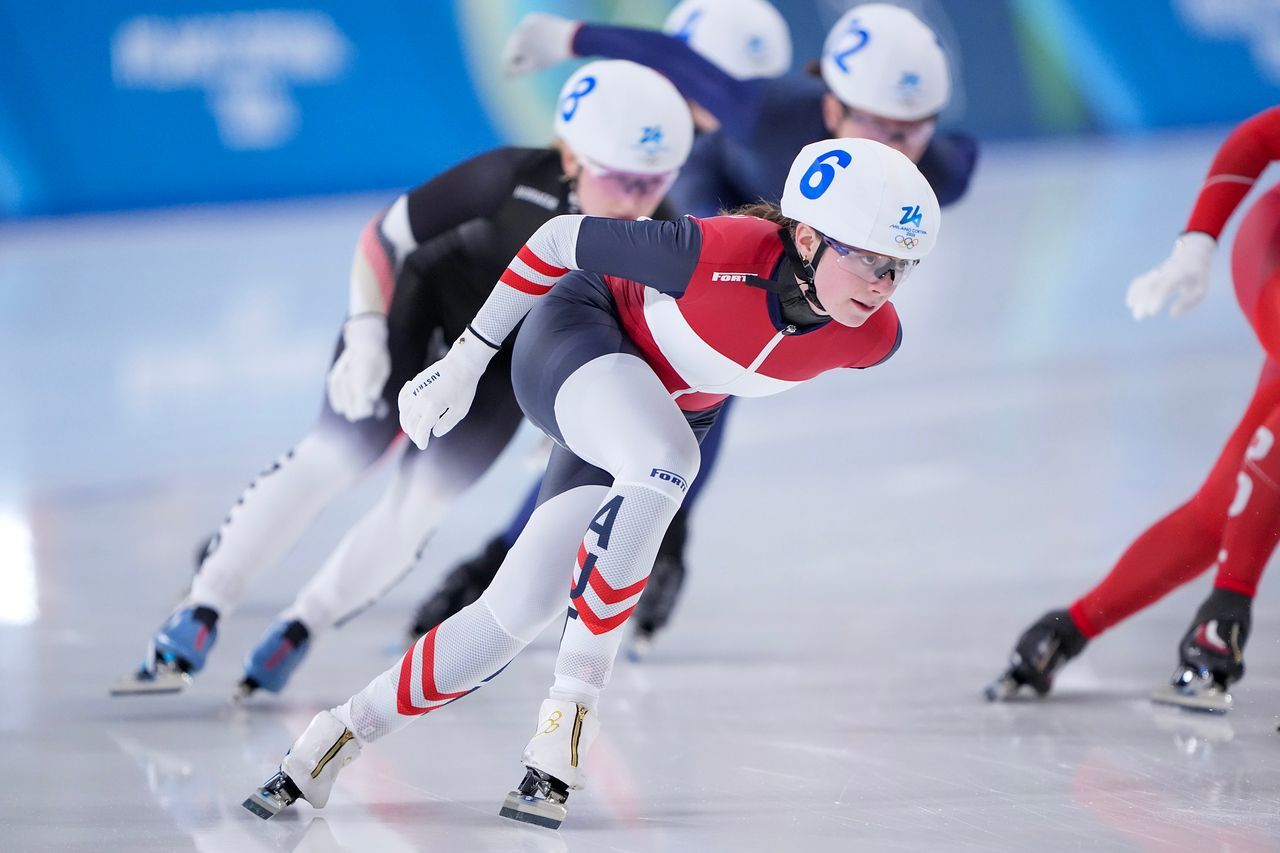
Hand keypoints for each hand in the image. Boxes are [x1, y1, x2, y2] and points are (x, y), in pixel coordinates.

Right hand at [326, 314, 391, 420]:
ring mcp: (340, 374)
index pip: (360, 400)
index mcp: (362, 376)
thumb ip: (374, 387)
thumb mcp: (381, 373)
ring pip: (341, 397)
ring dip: (348, 406)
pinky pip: (334, 390)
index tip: (370, 410)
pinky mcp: (335, 374)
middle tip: (365, 411)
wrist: (365, 341)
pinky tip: (340, 408)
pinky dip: (337, 399)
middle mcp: (349, 376)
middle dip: (357, 409)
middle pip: (350, 400)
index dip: (364, 409)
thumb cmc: (377, 358)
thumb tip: (369, 400)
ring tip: (353, 412)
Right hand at [398, 331, 497, 449]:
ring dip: (405, 423)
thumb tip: (434, 433)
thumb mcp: (461, 410)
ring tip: (411, 430)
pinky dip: (402, 407)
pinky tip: (406, 411)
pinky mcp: (415, 384)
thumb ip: (447, 423)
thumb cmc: (464, 387)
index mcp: (432, 407)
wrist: (460, 364)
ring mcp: (415, 391)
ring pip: (404, 412)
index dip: (421, 440)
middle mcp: (420, 400)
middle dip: (414, 434)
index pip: (421, 430)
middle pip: (411, 423)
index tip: (423, 446)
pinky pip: (403, 398)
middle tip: (419, 440)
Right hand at [501, 13, 578, 76]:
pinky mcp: (532, 18)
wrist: (571, 38)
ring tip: (540, 49)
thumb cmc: (552, 56)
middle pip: (511, 46)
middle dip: (518, 54)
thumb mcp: (533, 66)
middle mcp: (518, 31)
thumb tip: (505, 74)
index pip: (507, 58)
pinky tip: (542, 39)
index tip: (520, 71)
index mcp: (517, 44)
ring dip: (524, 44)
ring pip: (518, 36)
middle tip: (532, 59)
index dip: (513, 67)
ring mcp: (524, 23)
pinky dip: (531, 34)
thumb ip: (517, 70)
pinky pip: (526, 28)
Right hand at [1126, 231, 1215, 319]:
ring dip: (1136, 297)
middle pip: (1150, 286)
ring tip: (1135, 312)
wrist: (1192, 254)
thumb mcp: (1201, 290)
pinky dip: (1133, 291)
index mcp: (1180, 275)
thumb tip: (1173, 315)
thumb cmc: (1198, 276)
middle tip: (1138, 317)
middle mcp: (1166, 272)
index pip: (1165, 286)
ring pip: (1142, 283)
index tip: (1152, 312)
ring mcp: (1157, 272)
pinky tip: (1131, 304)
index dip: (1158, 299)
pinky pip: (1139, 281)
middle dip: (1142, 301)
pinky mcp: (1152, 274)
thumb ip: (1188, 302)